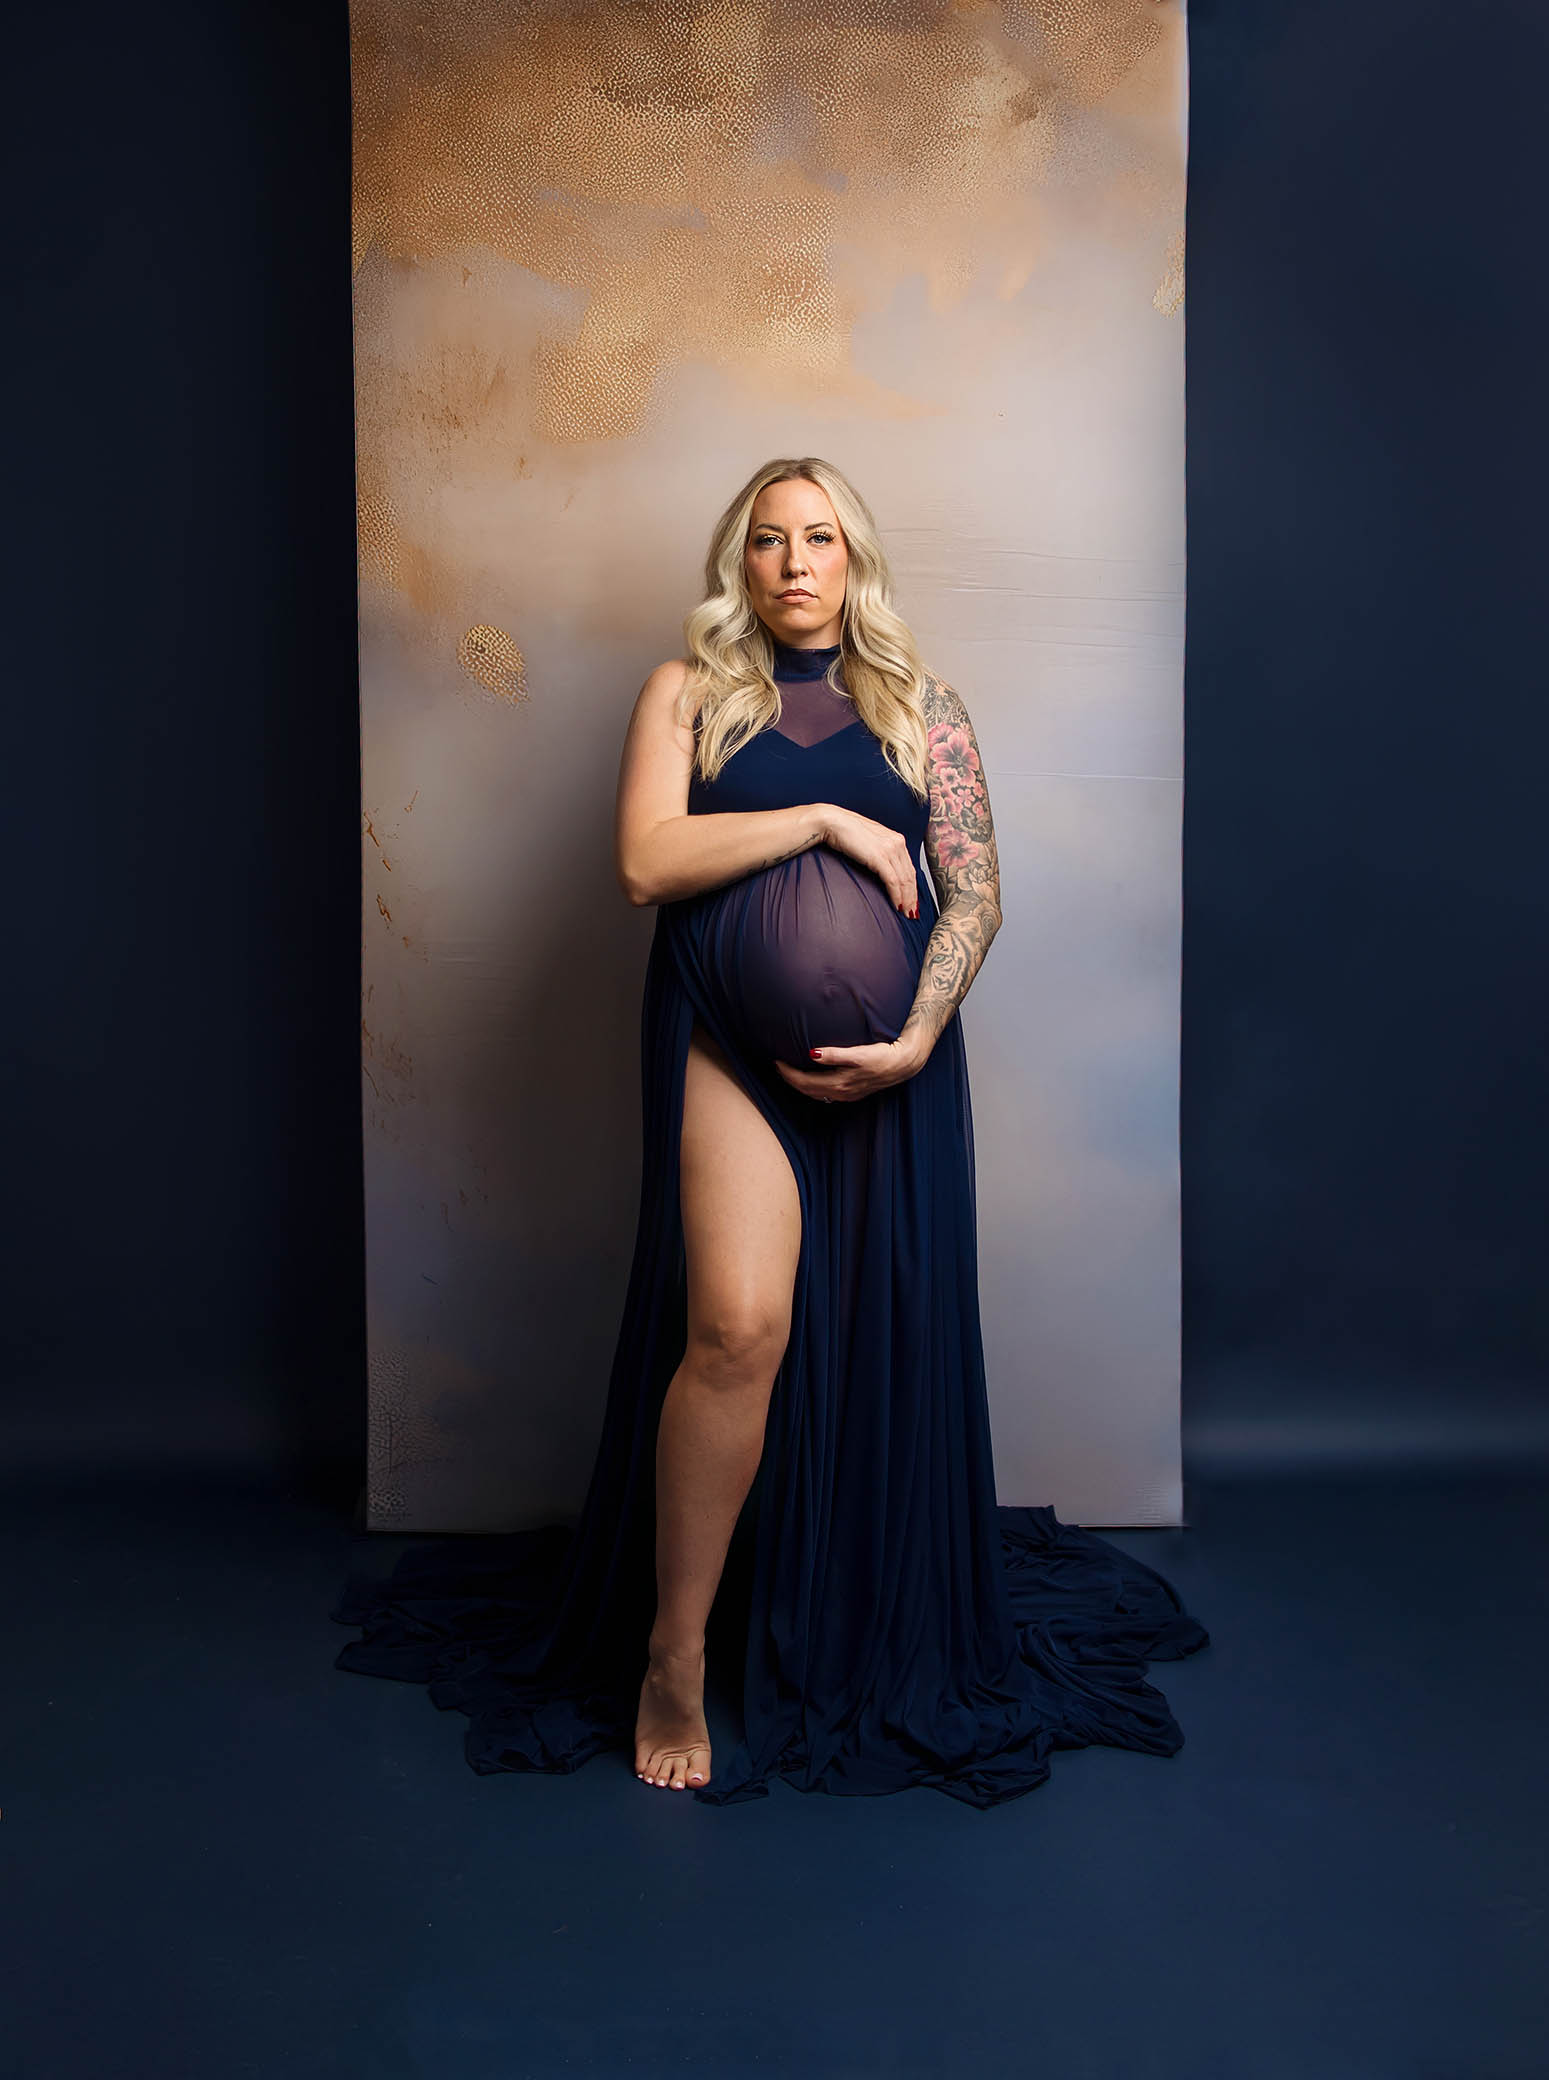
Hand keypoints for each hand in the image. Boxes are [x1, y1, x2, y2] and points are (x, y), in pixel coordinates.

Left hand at [773, 1029, 930, 1102]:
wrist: (904, 1064)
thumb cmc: (882, 1056)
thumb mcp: (858, 1054)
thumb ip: (835, 1055)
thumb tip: (812, 1054)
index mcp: (838, 1084)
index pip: (804, 1082)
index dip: (788, 1073)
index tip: (776, 1061)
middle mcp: (841, 1093)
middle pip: (807, 1090)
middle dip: (790, 1079)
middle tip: (777, 1065)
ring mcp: (847, 1095)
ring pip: (816, 1094)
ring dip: (800, 1085)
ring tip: (789, 1072)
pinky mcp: (853, 1092)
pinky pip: (825, 1094)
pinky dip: (813, 1087)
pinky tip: (812, 1079)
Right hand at [819, 806, 919, 915]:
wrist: (833, 823)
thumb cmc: (847, 833)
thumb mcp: (870, 842)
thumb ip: (880, 852)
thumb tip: (882, 869)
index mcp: (896, 839)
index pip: (910, 868)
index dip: (913, 887)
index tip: (912, 900)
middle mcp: (897, 843)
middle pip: (910, 876)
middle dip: (912, 897)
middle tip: (912, 913)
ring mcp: (889, 849)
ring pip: (904, 880)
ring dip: (906, 899)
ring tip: (906, 913)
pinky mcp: (879, 857)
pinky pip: (893, 881)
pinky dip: (896, 895)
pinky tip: (897, 905)